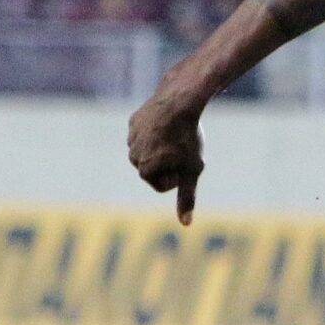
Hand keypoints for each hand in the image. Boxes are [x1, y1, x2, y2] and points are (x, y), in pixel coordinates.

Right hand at [127, 83, 204, 225]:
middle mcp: (132, 155)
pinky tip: (168, 123)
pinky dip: (160, 131)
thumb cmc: (188, 138)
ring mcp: (131, 137)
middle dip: (171, 161)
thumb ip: (187, 197)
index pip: (163, 185)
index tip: (186, 161)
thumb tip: (186, 224)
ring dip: (164, 146)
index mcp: (144, 169)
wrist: (180, 101)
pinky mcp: (134, 121)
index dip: (180, 175)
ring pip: (152, 150)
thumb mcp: (192, 169)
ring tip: (175, 134)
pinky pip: (149, 132)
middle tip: (182, 146)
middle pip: (156, 168)